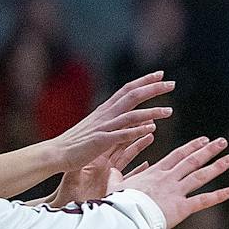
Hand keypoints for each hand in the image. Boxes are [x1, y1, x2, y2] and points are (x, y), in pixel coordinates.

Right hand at [47, 71, 172, 177]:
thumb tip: (144, 119)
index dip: (144, 81)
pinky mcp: (101, 141)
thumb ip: (119, 122)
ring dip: (151, 112)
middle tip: (172, 84)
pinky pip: (122, 135)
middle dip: (153, 89)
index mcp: (106, 110)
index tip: (161, 75)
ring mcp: (103, 127)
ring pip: (131, 115)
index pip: (128, 90)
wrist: (56, 153)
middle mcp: (106, 114)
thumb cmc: (79, 143)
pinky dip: (137, 131)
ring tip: (170, 111)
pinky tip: (151, 129)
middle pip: (132, 96)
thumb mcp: (100, 127)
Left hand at [50, 129, 153, 208]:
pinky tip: (148, 164)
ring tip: (151, 136)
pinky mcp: (114, 185)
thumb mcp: (74, 177)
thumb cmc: (69, 192)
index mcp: (97, 158)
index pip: (113, 139)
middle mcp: (105, 163)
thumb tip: (82, 158)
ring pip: (128, 155)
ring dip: (139, 146)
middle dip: (135, 132)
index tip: (134, 118)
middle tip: (147, 121)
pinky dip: (139, 169)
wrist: (67, 205)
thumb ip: (80, 168)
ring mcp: (110, 173)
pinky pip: (130, 174)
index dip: (124, 128)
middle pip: (123, 143)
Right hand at [123, 136, 228, 228]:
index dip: (192, 146)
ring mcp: (177, 192)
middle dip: (208, 150)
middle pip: (192, 160)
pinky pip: (204, 200)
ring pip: (201, 176)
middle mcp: (169, 179)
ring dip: (217, 166)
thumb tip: (110, 169)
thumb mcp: (114, 186)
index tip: (203, 139)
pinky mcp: (182, 208)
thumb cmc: (118, 203)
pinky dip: (218, 196)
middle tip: (222, 141)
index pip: (177, 155)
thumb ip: (115, 177)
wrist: (125, 218)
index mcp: (155, 172)